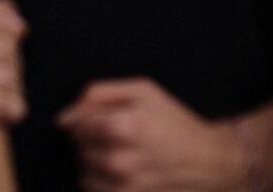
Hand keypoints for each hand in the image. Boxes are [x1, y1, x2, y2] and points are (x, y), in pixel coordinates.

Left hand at [58, 79, 254, 191]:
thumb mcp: (142, 91)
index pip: (77, 124)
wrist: (209, 161)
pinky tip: (122, 172)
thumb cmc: (174, 122)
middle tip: (117, 136)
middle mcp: (120, 162)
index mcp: (123, 127)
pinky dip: (101, 181)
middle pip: (79, 148)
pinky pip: (94, 191)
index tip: (106, 118)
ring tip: (120, 154)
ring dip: (94, 163)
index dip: (87, 118)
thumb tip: (63, 119)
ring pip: (83, 172)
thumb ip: (97, 95)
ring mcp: (123, 187)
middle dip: (90, 140)